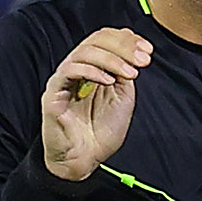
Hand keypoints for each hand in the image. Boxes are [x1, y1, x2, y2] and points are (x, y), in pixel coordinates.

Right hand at [40, 26, 149, 181]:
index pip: (105, 39)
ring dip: (112, 59)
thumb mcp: (122, 98)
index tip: (148, 50)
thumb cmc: (100, 132)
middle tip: (142, 60)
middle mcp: (75, 69)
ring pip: (84, 52)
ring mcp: (63, 80)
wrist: (84, 161)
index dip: (127, 40)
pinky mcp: (53, 93)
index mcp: (91, 68)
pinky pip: (69, 71)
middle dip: (123, 46)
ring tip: (131, 73)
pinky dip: (92, 71)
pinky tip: (109, 81)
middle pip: (95, 40)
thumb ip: (124, 74)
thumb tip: (133, 50)